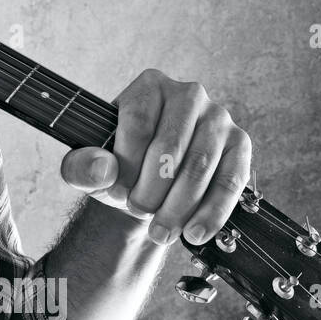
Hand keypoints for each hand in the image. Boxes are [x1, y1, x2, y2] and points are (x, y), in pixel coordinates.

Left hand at [59, 69, 251, 245]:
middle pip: (170, 146)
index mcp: (149, 87)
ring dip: (179, 206)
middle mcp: (188, 95)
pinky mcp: (240, 145)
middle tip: (136, 212)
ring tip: (160, 231)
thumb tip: (104, 169)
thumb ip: (81, 166)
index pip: (138, 124)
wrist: (147, 185)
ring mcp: (218, 118)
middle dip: (151, 189)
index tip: (116, 191)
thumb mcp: (87, 166)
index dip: (126, 164)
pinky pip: (231, 180)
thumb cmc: (117, 167)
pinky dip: (212, 211)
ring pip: (200, 165)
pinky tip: (194, 232)